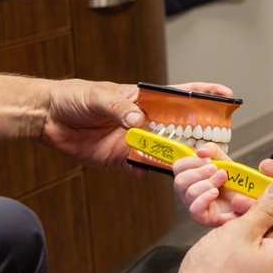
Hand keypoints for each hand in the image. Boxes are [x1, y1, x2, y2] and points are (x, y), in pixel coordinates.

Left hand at [40, 79, 232, 171]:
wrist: (46, 118)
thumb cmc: (74, 97)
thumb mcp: (98, 96)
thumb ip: (119, 107)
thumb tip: (138, 121)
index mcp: (145, 101)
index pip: (181, 96)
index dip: (205, 95)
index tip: (227, 96)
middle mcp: (146, 121)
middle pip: (180, 128)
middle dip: (200, 136)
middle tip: (216, 146)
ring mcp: (136, 141)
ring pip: (165, 152)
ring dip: (178, 159)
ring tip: (193, 166)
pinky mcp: (121, 159)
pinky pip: (142, 169)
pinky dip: (149, 174)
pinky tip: (155, 177)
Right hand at [173, 142, 251, 225]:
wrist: (248, 198)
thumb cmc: (233, 182)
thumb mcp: (224, 161)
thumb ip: (212, 151)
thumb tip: (200, 151)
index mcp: (191, 177)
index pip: (178, 168)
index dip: (190, 161)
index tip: (207, 159)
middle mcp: (189, 192)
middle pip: (179, 181)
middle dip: (199, 172)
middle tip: (215, 168)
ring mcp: (195, 205)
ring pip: (188, 193)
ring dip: (206, 182)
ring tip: (221, 179)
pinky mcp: (203, 218)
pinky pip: (194, 209)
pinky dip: (204, 197)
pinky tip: (215, 192)